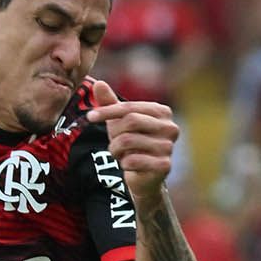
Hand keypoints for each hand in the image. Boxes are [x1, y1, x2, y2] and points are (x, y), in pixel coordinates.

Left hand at [86, 80, 180, 201]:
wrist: (143, 177)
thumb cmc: (132, 145)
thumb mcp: (119, 123)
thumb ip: (110, 103)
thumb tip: (98, 82)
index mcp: (162, 112)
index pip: (129, 107)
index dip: (107, 111)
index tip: (89, 117)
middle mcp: (170, 127)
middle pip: (130, 121)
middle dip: (114, 133)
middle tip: (113, 143)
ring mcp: (169, 147)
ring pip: (128, 141)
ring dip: (116, 150)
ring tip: (120, 154)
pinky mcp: (164, 165)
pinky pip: (132, 160)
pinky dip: (124, 163)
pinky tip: (129, 165)